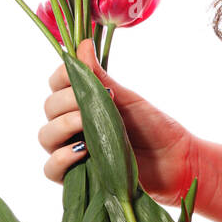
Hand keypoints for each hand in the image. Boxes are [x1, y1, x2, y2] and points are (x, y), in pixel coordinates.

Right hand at [38, 38, 195, 206]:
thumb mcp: (127, 98)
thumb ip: (99, 77)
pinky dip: (61, 158)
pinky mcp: (77, 177)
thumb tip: (82, 44)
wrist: (176, 161)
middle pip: (49, 107)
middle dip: (66, 100)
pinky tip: (82, 151)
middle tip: (95, 101)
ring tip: (86, 123)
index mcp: (84, 102)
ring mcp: (73, 151)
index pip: (56, 84)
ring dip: (62, 125)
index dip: (62, 76)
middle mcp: (73, 125)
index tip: (81, 74)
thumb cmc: (154, 127)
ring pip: (45, 136)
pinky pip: (51, 169)